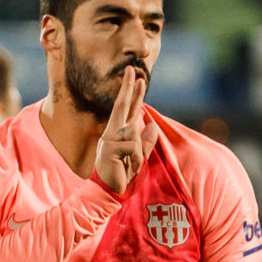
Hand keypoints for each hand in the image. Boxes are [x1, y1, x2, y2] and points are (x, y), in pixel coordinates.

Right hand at [94, 65, 159, 193]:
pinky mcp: (109, 147)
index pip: (129, 110)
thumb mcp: (139, 158)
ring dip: (138, 153)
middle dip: (128, 87)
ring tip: (129, 166)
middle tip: (132, 69)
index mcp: (119, 134)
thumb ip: (146, 143)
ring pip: (134, 133)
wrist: (109, 192)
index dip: (134, 94)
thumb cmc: (122, 176)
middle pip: (122, 106)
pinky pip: (133, 147)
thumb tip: (152, 124)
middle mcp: (112, 132)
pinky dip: (135, 159)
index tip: (137, 78)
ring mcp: (109, 139)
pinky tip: (126, 167)